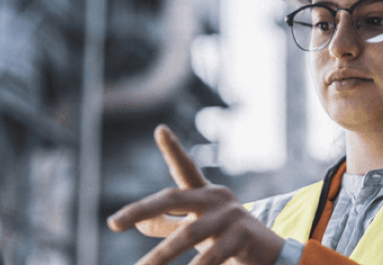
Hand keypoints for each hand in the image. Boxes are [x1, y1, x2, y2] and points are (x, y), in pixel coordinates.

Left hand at [107, 125, 285, 264]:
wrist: (269, 254)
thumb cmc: (227, 238)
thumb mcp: (197, 228)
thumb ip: (168, 224)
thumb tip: (138, 222)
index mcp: (204, 193)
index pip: (185, 168)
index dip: (173, 149)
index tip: (160, 129)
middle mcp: (216, 199)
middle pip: (173, 198)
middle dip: (141, 209)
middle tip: (114, 222)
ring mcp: (231, 216)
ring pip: (189, 235)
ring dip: (162, 255)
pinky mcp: (244, 236)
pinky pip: (215, 255)